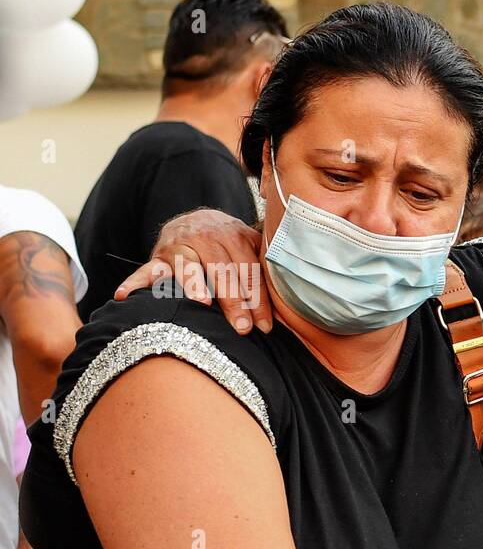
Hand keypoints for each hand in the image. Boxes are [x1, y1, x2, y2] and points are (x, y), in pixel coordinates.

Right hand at [115, 209, 269, 335]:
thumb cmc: (232, 246)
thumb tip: (294, 294)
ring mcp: (180, 245)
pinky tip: (122, 296)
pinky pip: (145, 271)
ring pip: (187, 267)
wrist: (198, 220)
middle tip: (242, 328)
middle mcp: (207, 236)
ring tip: (202, 303)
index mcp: (235, 235)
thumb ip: (265, 266)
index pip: (249, 269)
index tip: (265, 326)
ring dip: (193, 285)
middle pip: (222, 270)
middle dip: (234, 300)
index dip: (258, 298)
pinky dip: (134, 283)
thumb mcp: (251, 248)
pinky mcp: (158, 256)